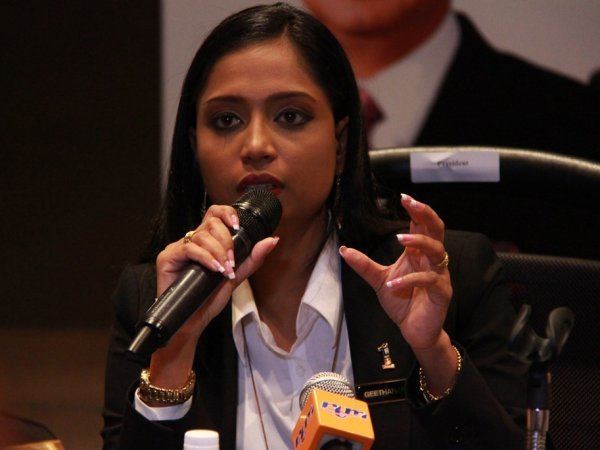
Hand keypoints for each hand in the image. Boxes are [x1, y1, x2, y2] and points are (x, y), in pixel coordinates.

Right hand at [150, 204, 277, 387]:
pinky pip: (188, 248)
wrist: (192, 321)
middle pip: (211, 222)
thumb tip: (273, 240)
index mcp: (207, 241)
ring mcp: (178, 248)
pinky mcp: (167, 257)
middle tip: (232, 262)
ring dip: (218, 252)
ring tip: (224, 270)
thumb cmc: (209, 299)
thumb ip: (253, 258)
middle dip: (227, 241)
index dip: (227, 213)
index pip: (215, 214)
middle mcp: (192, 241)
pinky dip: (205, 258)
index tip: (239, 227)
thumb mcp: (235, 276)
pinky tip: (214, 269)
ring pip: (202, 235)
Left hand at [339, 194, 451, 352]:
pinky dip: (410, 280)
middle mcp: (431, 260)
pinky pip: (429, 280)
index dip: (416, 210)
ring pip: (438, 250)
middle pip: (436, 229)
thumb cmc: (401, 302)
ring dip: (420, 242)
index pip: (421, 225)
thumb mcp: (379, 280)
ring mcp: (439, 275)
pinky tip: (392, 284)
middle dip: (425, 214)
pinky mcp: (441, 292)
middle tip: (411, 203)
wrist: (415, 330)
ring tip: (400, 239)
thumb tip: (343, 250)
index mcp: (418, 253)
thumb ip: (364, 265)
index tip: (403, 197)